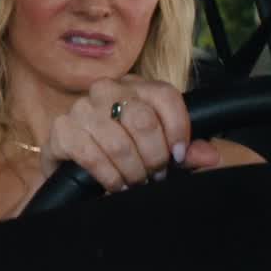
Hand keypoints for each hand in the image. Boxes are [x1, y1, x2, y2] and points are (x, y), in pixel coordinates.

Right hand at [43, 75, 225, 193]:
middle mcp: (106, 89)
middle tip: (154, 175)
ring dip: (132, 171)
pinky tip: (115, 184)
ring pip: (118, 143)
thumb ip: (189, 151)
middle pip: (142, 120)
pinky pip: (91, 156)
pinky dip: (109, 176)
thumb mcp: (163, 150)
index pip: (165, 96)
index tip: (179, 157)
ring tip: (135, 182)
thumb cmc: (126, 154)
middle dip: (154, 157)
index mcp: (135, 86)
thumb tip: (209, 156)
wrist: (76, 169)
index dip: (178, 129)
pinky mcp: (61, 131)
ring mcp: (80, 108)